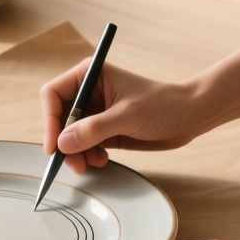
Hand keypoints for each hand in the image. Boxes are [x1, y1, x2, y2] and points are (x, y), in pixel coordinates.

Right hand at [40, 60, 201, 171]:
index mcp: (90, 75)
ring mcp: (96, 112)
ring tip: (91, 164)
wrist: (190, 117)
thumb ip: (94, 129)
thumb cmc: (163, 105)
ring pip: (70, 135)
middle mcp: (89, 92)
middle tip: (73, 162)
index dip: (49, 119)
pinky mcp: (105, 129)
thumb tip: (63, 143)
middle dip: (64, 142)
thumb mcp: (127, 116)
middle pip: (59, 118)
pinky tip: (101, 161)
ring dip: (76, 153)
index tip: (54, 145)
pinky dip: (88, 156)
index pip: (53, 94)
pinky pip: (85, 145)